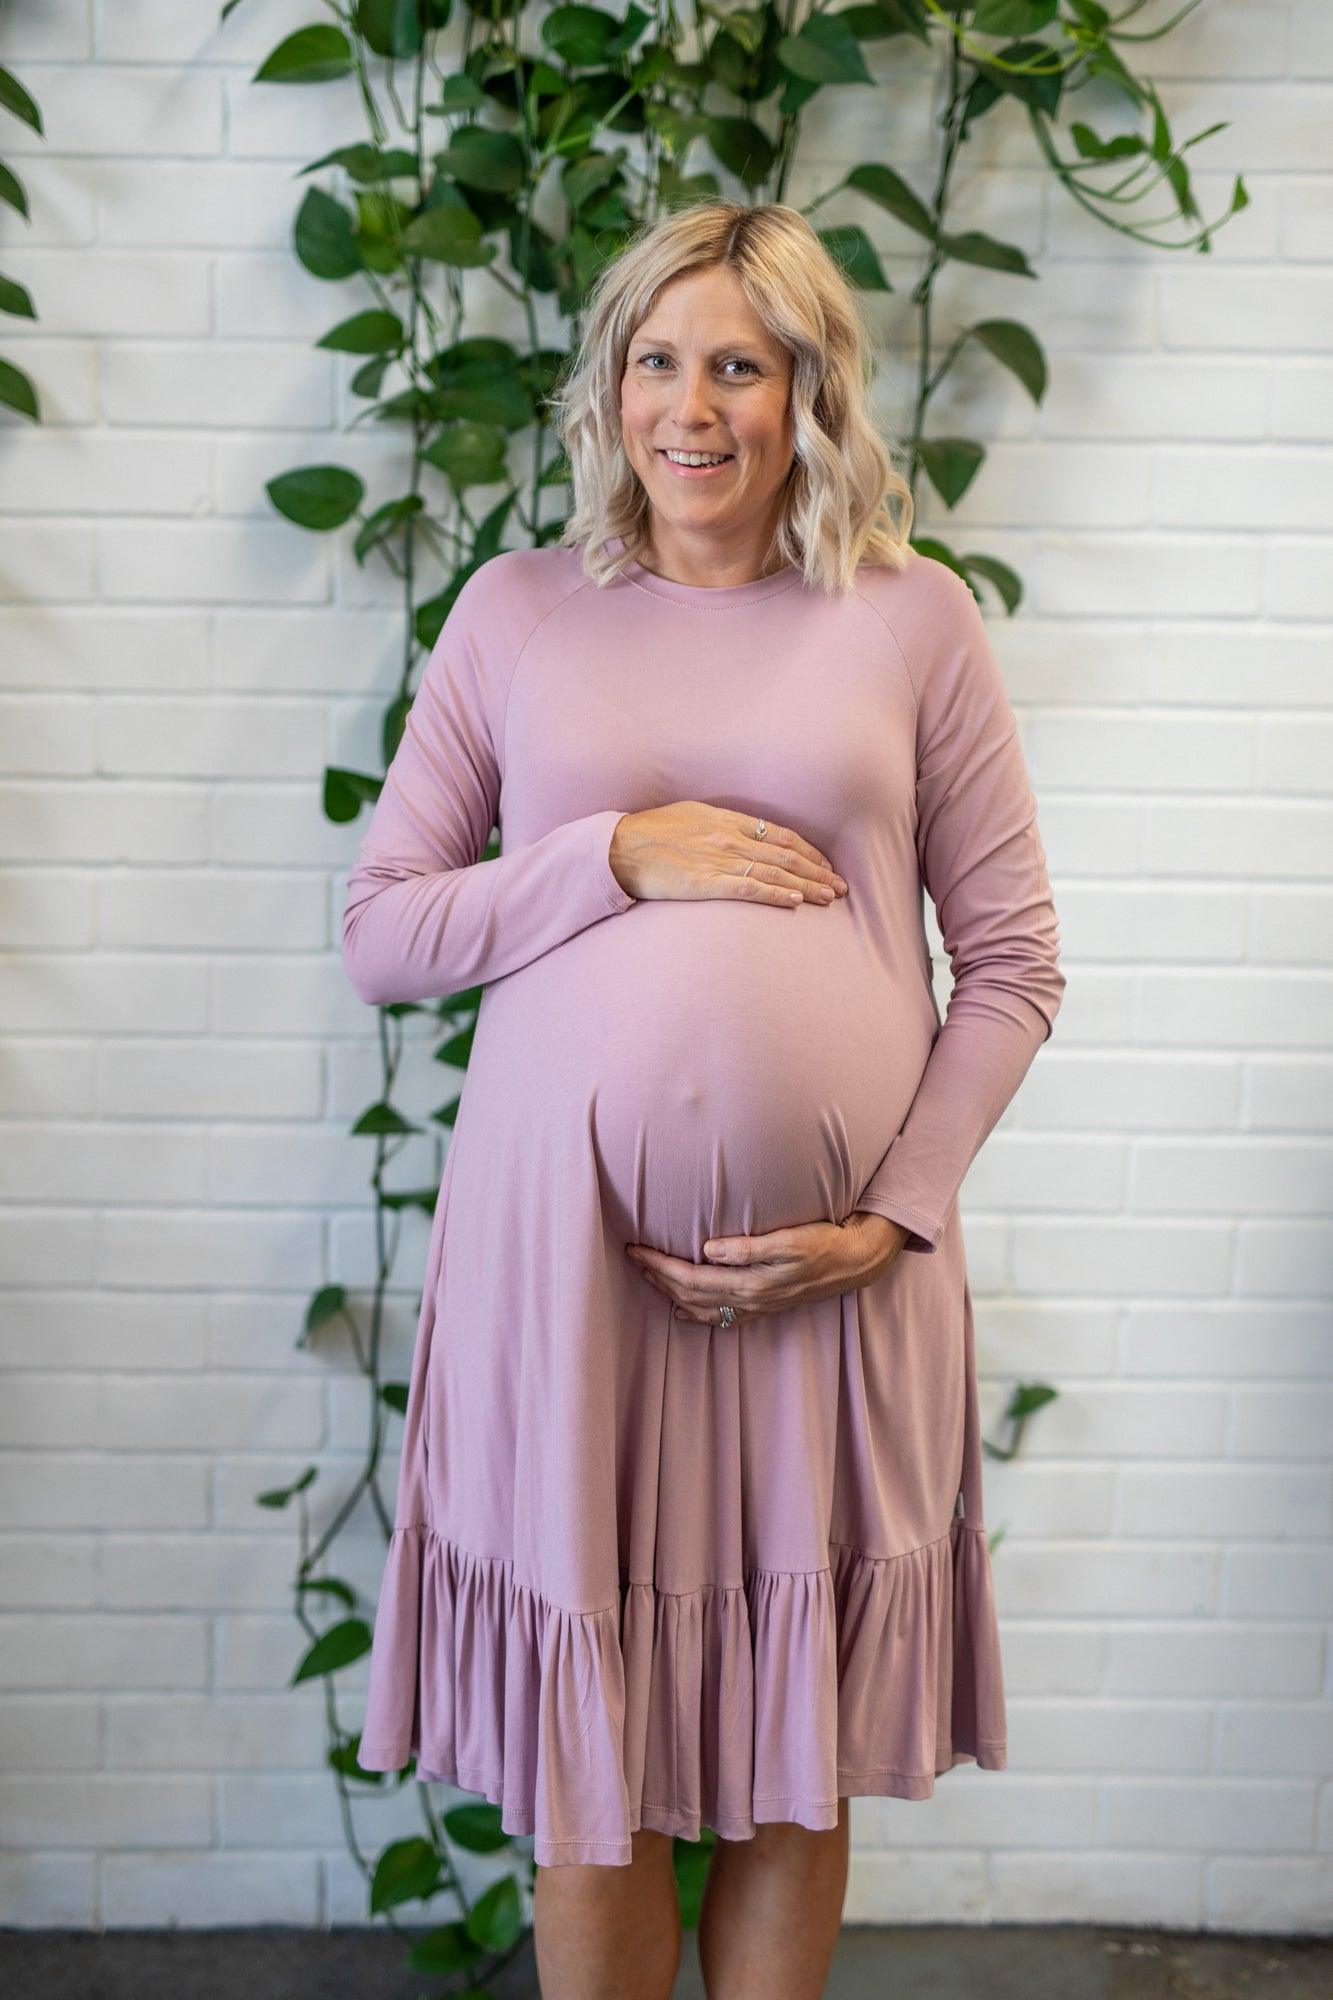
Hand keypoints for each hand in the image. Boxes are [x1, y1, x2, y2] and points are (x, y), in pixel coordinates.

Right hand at [608, 801, 847, 907]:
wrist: (619, 847)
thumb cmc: (648, 832)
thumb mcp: (688, 816)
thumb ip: (717, 825)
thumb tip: (737, 833)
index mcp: (726, 819)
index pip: (779, 834)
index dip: (807, 850)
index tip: (825, 864)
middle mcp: (729, 837)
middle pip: (785, 854)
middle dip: (817, 871)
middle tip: (841, 887)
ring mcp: (719, 859)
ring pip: (775, 872)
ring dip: (807, 885)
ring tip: (830, 897)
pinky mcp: (707, 882)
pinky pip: (750, 889)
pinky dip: (777, 894)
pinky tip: (796, 902)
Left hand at [624, 1212, 908, 1324]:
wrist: (854, 1263)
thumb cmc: (823, 1243)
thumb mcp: (790, 1239)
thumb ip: (748, 1247)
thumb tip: (707, 1249)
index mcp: (750, 1282)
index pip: (691, 1276)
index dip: (659, 1265)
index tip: (636, 1249)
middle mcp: (749, 1299)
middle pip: (689, 1294)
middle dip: (656, 1277)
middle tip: (632, 1257)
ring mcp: (756, 1307)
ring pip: (700, 1307)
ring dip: (669, 1294)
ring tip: (647, 1277)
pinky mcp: (764, 1307)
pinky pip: (719, 1317)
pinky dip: (695, 1314)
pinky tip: (682, 1309)